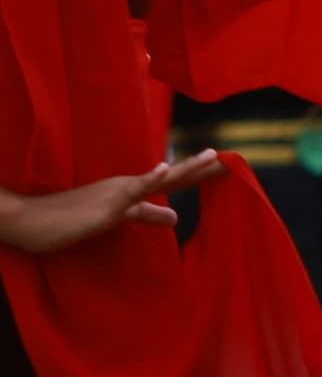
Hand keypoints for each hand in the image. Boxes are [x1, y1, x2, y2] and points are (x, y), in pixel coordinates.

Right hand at [0, 155, 229, 254]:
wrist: (30, 220)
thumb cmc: (69, 219)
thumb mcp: (117, 219)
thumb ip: (145, 215)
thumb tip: (176, 215)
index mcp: (132, 191)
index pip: (174, 181)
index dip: (201, 174)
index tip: (228, 166)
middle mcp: (129, 186)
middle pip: (175, 176)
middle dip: (205, 168)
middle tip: (235, 158)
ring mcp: (118, 192)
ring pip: (160, 177)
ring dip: (188, 167)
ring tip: (215, 155)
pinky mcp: (106, 202)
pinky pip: (131, 189)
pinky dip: (151, 178)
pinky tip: (167, 168)